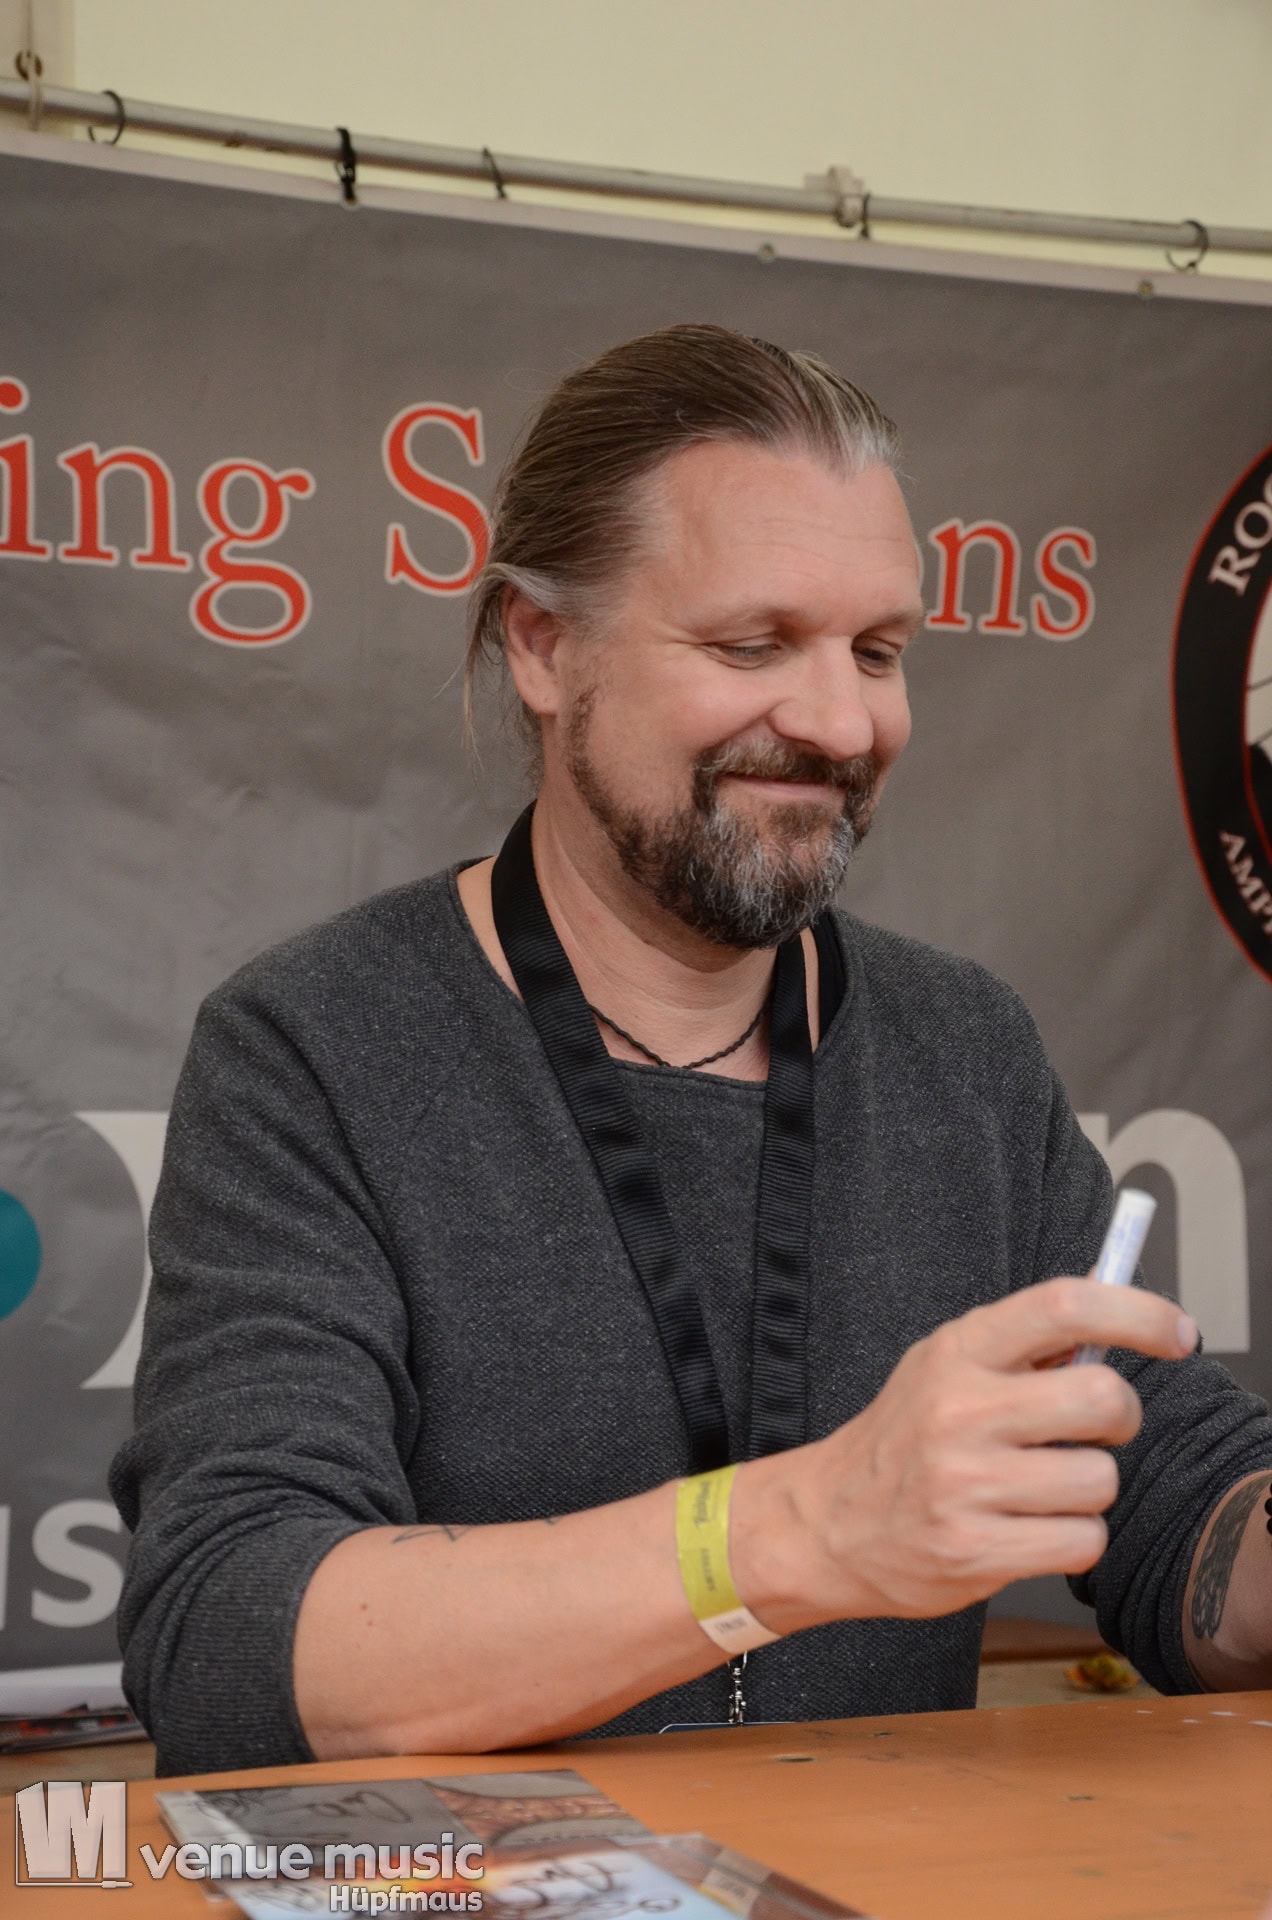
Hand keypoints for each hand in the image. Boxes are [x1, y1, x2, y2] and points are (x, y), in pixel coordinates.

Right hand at [736, 1276, 1197, 1629]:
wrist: (828, 1523)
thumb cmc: (903, 1440)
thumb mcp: (945, 1368)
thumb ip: (1023, 1344)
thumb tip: (1114, 1306)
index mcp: (958, 1351)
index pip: (1063, 1306)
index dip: (1136, 1313)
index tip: (1176, 1332)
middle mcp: (958, 1410)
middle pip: (1102, 1398)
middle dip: (1120, 1418)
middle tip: (1096, 1429)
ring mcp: (964, 1484)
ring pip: (1099, 1481)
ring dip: (1088, 1490)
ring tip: (1041, 1489)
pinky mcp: (974, 1551)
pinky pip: (1082, 1542)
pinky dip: (1072, 1539)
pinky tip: (1029, 1528)